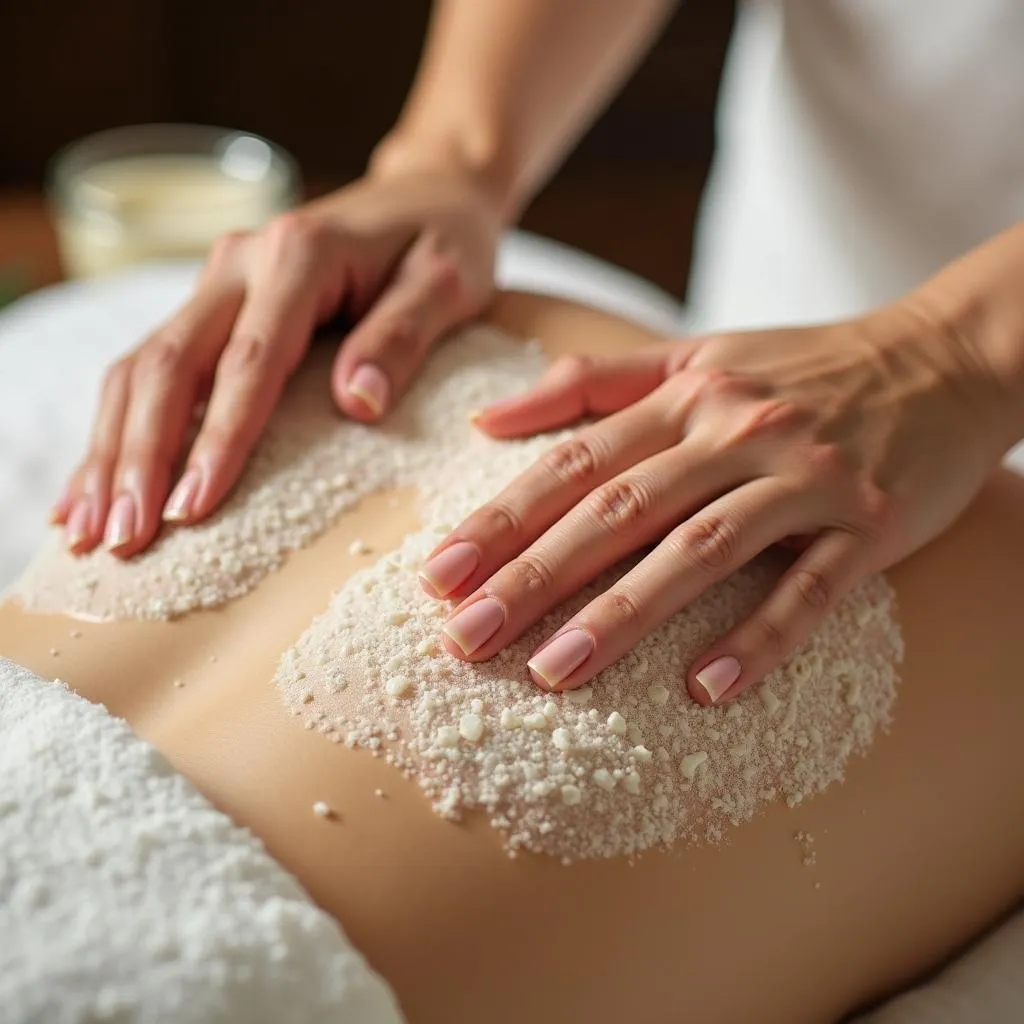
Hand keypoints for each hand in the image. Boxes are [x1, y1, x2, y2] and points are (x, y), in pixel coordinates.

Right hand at [50, 163, 500, 556]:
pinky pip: (151, 364)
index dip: (217, 438)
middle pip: (170, 363)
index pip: (249, 360)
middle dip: (140, 455)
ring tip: (91, 526)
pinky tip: (97, 481)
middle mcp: (243, 260)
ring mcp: (220, 279)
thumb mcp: (447, 283)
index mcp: (300, 253)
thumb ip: (403, 336)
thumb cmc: (446, 241)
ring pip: (142, 365)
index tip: (192, 507)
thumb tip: (358, 404)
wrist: (427, 191)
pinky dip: (120, 424)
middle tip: (124, 536)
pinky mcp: (214, 301)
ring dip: (112, 447)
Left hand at [420, 303, 1011, 703]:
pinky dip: (758, 637)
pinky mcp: (869, 524)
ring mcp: (803, 479)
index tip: (438, 575)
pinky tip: (705, 689)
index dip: (501, 519)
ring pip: (699, 550)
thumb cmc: (800, 367)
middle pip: (618, 510)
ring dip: (623, 614)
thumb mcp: (692, 356)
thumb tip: (487, 417)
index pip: (574, 464)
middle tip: (466, 638)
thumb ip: (588, 383)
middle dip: (534, 577)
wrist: (944, 357)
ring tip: (553, 673)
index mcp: (684, 397)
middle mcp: (734, 433)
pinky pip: (809, 589)